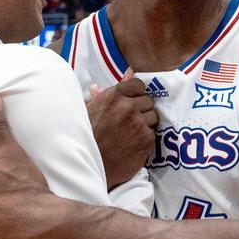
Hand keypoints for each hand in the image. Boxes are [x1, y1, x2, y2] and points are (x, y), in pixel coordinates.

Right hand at [86, 68, 157, 188]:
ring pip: (153, 116)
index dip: (136, 93)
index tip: (132, 101)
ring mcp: (138, 123)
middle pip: (148, 101)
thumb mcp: (90, 109)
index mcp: (113, 96)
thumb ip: (111, 90)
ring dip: (145, 123)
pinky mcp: (146, 140)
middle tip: (130, 121)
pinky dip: (145, 138)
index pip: (137, 84)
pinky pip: (153, 133)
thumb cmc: (85, 136)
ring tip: (131, 133)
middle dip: (141, 109)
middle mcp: (127, 107)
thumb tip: (128, 72)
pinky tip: (133, 144)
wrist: (86, 165)